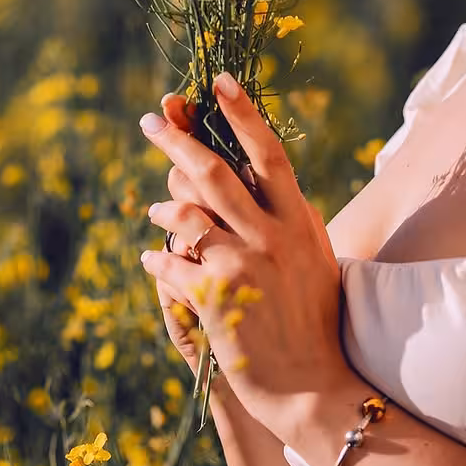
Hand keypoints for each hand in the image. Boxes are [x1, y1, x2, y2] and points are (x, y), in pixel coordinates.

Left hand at [138, 75, 350, 432]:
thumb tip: (257, 180)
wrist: (314, 385)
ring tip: (153, 213)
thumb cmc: (315, 321)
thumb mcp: (314, 258)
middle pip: (215, 171)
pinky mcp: (216, 298)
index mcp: (299, 219)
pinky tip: (151, 260)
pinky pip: (170, 264)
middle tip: (152, 119)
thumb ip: (289, 218)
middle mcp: (273, 234)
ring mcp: (244, 264)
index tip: (218, 81)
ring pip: (185, 215)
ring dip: (162, 210)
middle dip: (178, 141)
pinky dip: (156, 260)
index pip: (268, 152)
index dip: (241, 113)